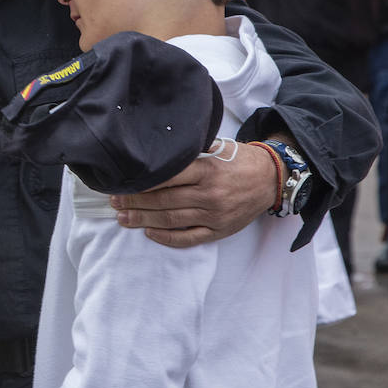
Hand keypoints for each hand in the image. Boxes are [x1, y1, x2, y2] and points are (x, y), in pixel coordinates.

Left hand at [110, 140, 277, 247]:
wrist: (271, 178)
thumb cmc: (239, 161)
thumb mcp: (217, 148)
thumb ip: (189, 154)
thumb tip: (154, 155)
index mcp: (207, 170)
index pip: (166, 177)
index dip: (141, 183)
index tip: (122, 182)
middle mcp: (210, 194)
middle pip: (164, 201)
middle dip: (135, 202)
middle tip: (115, 201)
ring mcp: (214, 215)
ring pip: (171, 220)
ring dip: (143, 220)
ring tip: (123, 217)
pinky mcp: (220, 230)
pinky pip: (189, 238)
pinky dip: (167, 237)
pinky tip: (149, 232)